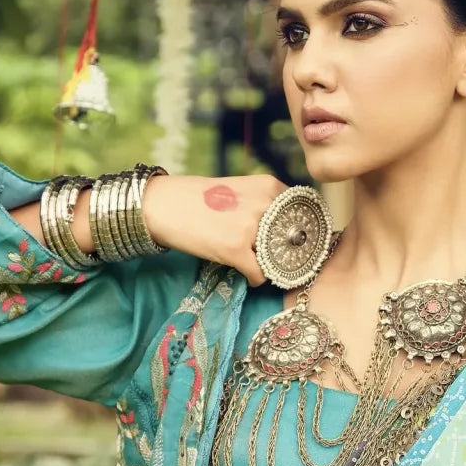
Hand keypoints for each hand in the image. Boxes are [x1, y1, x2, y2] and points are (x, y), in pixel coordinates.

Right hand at [141, 173, 290, 286]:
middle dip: (284, 253)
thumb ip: (265, 204)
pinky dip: (255, 279)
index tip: (292, 243)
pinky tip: (246, 274)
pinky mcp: (235, 249)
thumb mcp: (240, 189)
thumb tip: (290, 229)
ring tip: (255, 264)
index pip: (301, 215)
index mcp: (268, 186)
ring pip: (277, 259)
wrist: (163, 204)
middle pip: (292, 240)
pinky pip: (259, 274)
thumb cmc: (200, 198)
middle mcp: (263, 204)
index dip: (297, 232)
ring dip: (269, 266)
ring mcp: (250, 227)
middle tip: (273, 258)